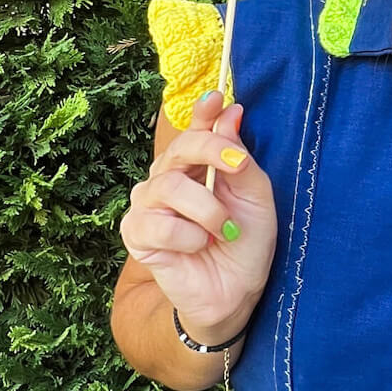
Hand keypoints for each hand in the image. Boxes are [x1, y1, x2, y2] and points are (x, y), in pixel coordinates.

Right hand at [120, 92, 277, 335]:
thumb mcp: (255, 198)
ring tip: (224, 230)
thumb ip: (240, 159)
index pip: (196, 128)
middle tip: (237, 165)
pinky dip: (188, 236)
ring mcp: (148, 204)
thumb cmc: (246, 242)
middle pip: (179, 147)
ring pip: (169, 187)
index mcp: (198, 164)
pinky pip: (159, 224)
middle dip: (210, 150)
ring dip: (206, 209)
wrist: (235, 293)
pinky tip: (198, 248)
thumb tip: (230, 112)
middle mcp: (168, 177)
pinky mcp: (136, 234)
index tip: (219, 98)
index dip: (204, 111)